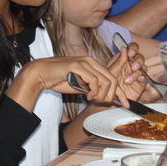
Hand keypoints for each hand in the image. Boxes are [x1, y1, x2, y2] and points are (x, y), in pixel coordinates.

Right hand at [14, 56, 128, 107]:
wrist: (41, 74)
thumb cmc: (59, 79)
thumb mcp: (80, 86)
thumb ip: (92, 90)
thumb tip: (105, 98)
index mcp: (93, 65)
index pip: (112, 78)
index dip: (120, 92)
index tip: (125, 104)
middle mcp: (91, 61)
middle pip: (112, 79)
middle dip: (112, 95)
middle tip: (104, 103)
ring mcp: (84, 62)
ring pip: (105, 80)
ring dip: (102, 94)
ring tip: (93, 99)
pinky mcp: (77, 65)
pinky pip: (93, 80)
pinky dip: (94, 91)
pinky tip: (88, 96)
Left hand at [105, 43, 146, 101]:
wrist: (109, 100)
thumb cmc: (108, 84)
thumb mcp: (111, 72)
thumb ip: (118, 61)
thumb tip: (124, 48)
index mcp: (123, 59)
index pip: (132, 48)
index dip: (133, 48)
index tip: (130, 52)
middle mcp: (131, 64)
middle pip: (140, 57)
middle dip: (138, 60)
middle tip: (133, 66)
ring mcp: (136, 74)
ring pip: (143, 67)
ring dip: (136, 72)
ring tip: (127, 80)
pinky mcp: (140, 83)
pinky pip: (145, 78)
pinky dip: (142, 78)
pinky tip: (138, 80)